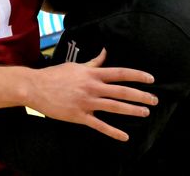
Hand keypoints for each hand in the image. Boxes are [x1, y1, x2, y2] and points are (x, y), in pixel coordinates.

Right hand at [26, 49, 156, 141]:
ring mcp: (86, 103)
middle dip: (140, 95)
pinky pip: (99, 125)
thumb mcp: (75, 66)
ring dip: (132, 110)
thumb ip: (93, 63)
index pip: (119, 73)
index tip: (150, 79)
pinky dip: (113, 132)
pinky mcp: (79, 116)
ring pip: (114, 107)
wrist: (34, 87)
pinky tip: (125, 136)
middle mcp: (92, 87)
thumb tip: (105, 53)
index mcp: (91, 74)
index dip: (137, 76)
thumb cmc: (54, 75)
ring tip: (145, 112)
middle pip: (121, 91)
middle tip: (154, 100)